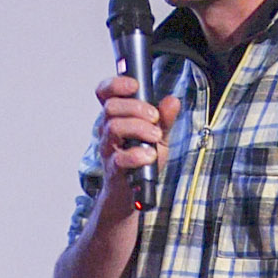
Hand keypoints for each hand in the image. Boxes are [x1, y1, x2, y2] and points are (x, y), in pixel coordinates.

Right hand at [93, 74, 181, 213]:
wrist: (134, 193)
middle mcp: (107, 130)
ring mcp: (108, 150)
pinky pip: (120, 158)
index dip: (115, 84)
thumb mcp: (158, 136)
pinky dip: (137, 155)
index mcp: (116, 117)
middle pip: (111, 107)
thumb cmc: (142, 160)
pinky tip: (149, 156)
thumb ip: (165, 118)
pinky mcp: (114, 169)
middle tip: (155, 117)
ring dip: (139, 128)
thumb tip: (173, 101)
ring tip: (155, 136)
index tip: (134, 85)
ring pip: (114, 128)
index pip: (105, 93)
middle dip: (136, 107)